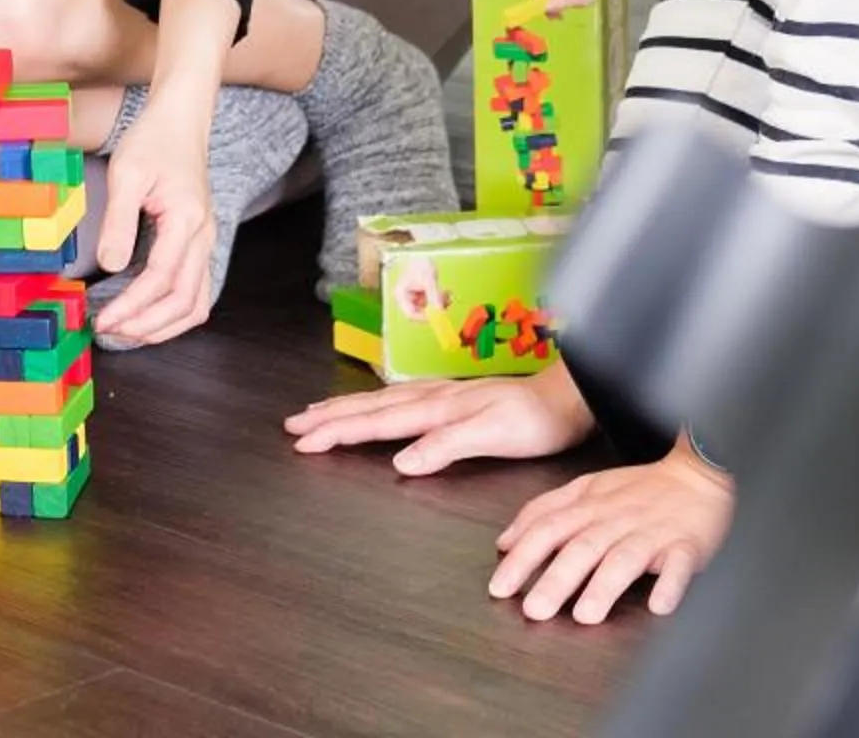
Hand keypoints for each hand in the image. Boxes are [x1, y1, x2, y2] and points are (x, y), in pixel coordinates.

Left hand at [90, 91, 216, 345]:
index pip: (162, 278)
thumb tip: (110, 265)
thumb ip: (118, 221)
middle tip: (110, 332)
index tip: (104, 320)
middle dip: (147, 325)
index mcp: (187, 220)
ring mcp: (206, 242)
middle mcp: (204, 237)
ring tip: (127, 332)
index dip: (132, 306)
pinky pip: (197, 291)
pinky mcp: (200, 244)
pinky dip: (173, 313)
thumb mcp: (127, 174)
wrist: (180, 122)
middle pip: (185, 301)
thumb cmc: (153, 142)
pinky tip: (146, 315)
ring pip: (197, 303)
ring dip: (164, 326)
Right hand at [285, 364, 595, 473]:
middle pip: (368, 408)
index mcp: (436, 409)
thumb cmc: (534, 421)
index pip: (375, 423)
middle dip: (328, 418)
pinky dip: (374, 404)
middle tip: (292, 426)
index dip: (336, 432)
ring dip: (345, 408)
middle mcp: (433, 399)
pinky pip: (398, 399)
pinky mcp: (453, 400)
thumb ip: (445, 446)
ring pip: (380, 401)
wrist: (567, 398)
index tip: (303, 441)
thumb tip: (400, 462)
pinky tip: (372, 405)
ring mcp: (441, 396)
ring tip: (316, 413)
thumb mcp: (492, 437)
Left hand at [490, 442, 733, 621]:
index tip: (499, 587)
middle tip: (535, 611)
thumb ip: (543, 511)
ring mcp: (652, 533)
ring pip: (625, 558)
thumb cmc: (639, 489)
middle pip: (582, 548)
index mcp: (589, 506)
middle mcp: (616, 520)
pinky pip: (680, 565)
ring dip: (605, 586)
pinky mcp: (687, 545)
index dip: (522, 558)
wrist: (698, 474)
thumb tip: (505, 541)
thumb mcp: (585, 489)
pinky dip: (671, 585)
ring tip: (586, 615)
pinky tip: (659, 606)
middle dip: (556, 579)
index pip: (547, 529)